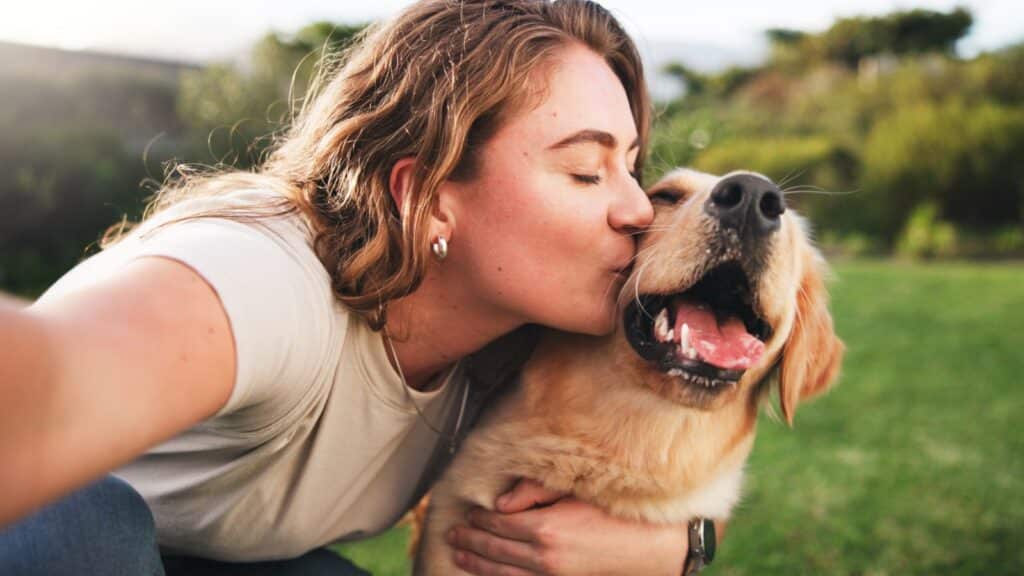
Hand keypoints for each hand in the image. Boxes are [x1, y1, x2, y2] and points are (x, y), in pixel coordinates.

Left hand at [446, 478, 688, 574]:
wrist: (651, 547)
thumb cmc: (616, 513)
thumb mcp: (575, 491)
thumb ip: (534, 492)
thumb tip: (500, 502)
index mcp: (544, 529)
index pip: (498, 524)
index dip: (479, 519)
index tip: (467, 514)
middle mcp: (543, 557)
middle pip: (495, 550)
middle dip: (470, 542)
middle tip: (452, 535)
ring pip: (503, 573)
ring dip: (479, 564)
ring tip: (460, 556)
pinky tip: (490, 575)